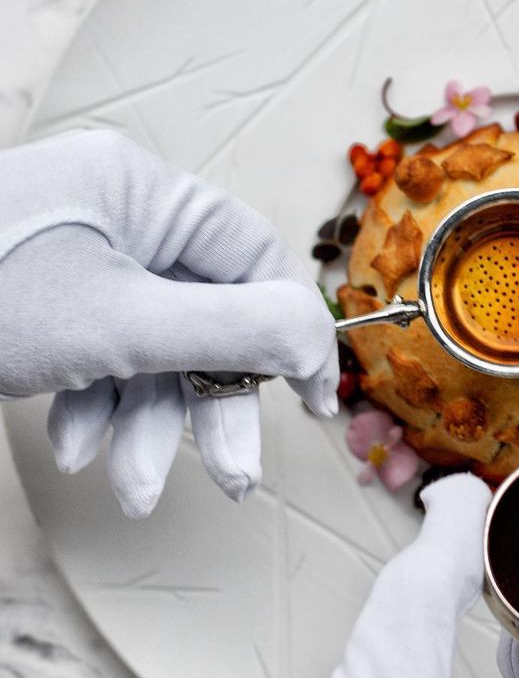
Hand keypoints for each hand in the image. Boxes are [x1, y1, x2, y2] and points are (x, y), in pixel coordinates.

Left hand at [0, 129, 337, 515]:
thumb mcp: (122, 325)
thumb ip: (237, 330)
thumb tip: (316, 343)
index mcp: (143, 189)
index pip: (253, 258)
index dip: (288, 335)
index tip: (310, 405)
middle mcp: (116, 215)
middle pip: (203, 312)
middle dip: (208, 402)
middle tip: (232, 477)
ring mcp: (76, 258)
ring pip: (149, 343)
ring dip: (147, 422)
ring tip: (134, 488)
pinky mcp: (42, 298)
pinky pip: (99, 350)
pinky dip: (94, 404)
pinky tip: (71, 445)